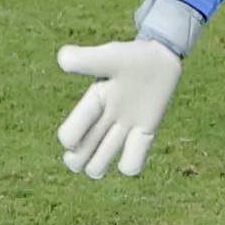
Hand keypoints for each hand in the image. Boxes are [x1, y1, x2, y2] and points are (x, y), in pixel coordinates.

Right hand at [56, 38, 183, 177]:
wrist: (162, 56)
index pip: (71, 130)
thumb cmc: (133, 55)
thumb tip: (62, 58)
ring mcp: (124, 127)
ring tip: (97, 168)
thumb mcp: (110, 57)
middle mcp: (103, 119)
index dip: (70, 138)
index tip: (72, 140)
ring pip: (100, 160)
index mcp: (92, 103)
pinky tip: (131, 156)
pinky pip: (133, 157)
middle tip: (82, 162)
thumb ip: (87, 59)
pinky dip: (130, 164)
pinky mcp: (144, 131)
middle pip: (80, 152)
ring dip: (96, 167)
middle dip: (77, 160)